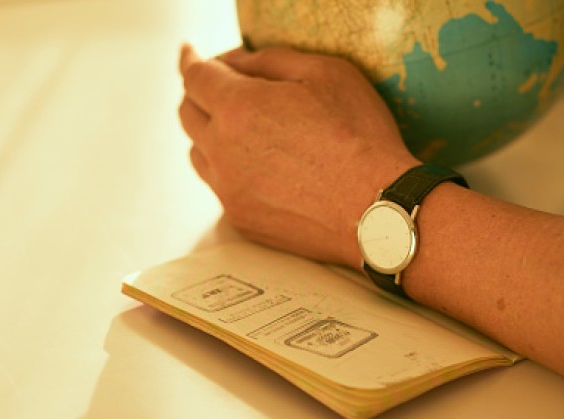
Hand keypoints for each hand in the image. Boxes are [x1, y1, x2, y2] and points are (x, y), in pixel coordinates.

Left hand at [178, 45, 418, 267]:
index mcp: (239, 108)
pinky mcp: (241, 219)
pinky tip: (255, 166)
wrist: (376, 209)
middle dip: (197, 94)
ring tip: (239, 128)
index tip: (189, 54)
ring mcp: (229, 190)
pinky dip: (227, 170)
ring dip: (209, 134)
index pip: (195, 77)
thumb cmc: (359, 137)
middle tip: (218, 88)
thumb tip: (235, 61)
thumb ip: (269, 61)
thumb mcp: (324, 74)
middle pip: (187, 114)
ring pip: (198, 154)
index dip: (190, 60)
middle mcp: (222, 150)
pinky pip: (219, 187)